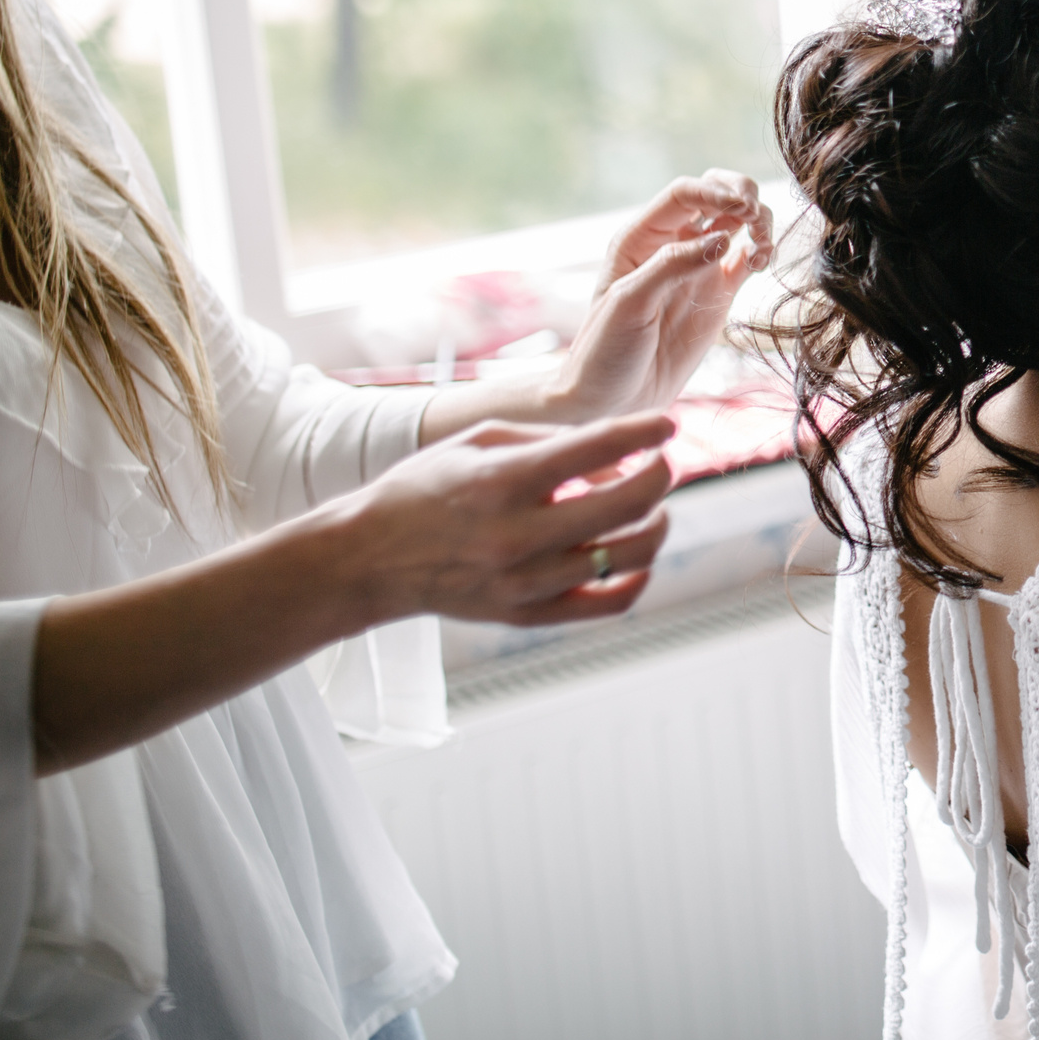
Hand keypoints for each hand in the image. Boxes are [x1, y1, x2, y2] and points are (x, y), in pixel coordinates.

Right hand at [336, 411, 678, 628]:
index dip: (646, 430)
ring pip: (631, 554)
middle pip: (629, 503)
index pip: (597, 447)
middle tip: (661, 464)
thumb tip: (619, 459)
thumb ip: (552, 441)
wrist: (368, 559)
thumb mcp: (479, 441)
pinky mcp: (528, 615)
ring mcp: (526, 582)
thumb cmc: (425, 489)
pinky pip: (610, 603)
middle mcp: (518, 534)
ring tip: (648, 508)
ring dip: (656, 523)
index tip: (669, 424)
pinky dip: (637, 576)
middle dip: (661, 475)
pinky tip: (633, 554)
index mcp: (502, 481)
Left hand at [546, 171, 775, 420]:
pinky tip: (762, 264)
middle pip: (715, 194)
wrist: (612, 399)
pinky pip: (747, 258)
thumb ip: (673, 266)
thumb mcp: (629, 303)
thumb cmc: (605, 350)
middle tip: (755, 218)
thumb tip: (724, 238)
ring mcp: (698, 267)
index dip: (716, 191)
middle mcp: (671, 244)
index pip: (684, 194)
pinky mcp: (719, 293)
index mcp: (640, 237)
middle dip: (742, 194)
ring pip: (738, 222)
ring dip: (759, 222)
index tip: (742, 207)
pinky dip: (762, 252)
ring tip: (763, 248)